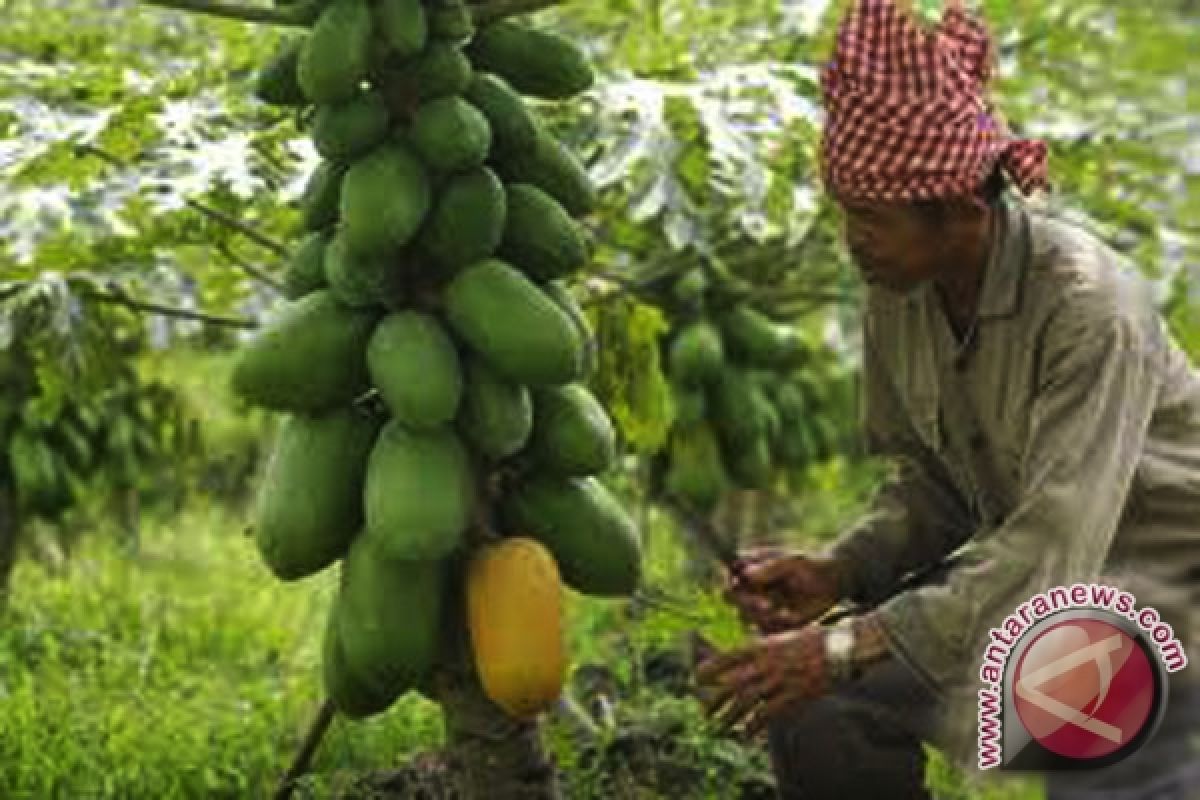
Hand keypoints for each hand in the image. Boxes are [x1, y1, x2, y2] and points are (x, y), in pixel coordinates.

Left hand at [695, 623, 829, 737]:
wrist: (840, 651)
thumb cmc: (813, 640)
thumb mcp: (782, 636)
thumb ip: (763, 646)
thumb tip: (746, 654)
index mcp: (762, 646)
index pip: (728, 657)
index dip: (711, 668)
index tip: (697, 677)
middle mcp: (766, 664)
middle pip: (733, 684)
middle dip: (716, 698)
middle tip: (705, 710)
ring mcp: (779, 682)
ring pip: (747, 702)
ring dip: (730, 716)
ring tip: (719, 726)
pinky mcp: (792, 697)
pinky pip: (768, 714)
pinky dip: (754, 725)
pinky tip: (746, 734)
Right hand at [725, 549, 843, 632]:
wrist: (830, 583)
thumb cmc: (808, 566)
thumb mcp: (792, 562)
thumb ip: (770, 567)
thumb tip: (747, 575)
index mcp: (748, 567)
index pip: (728, 574)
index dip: (730, 580)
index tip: (742, 585)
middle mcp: (748, 588)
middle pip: (729, 598)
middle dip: (745, 603)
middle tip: (766, 605)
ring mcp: (756, 607)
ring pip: (744, 617)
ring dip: (761, 616)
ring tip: (783, 611)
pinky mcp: (769, 623)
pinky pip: (763, 630)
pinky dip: (776, 626)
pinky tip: (791, 618)